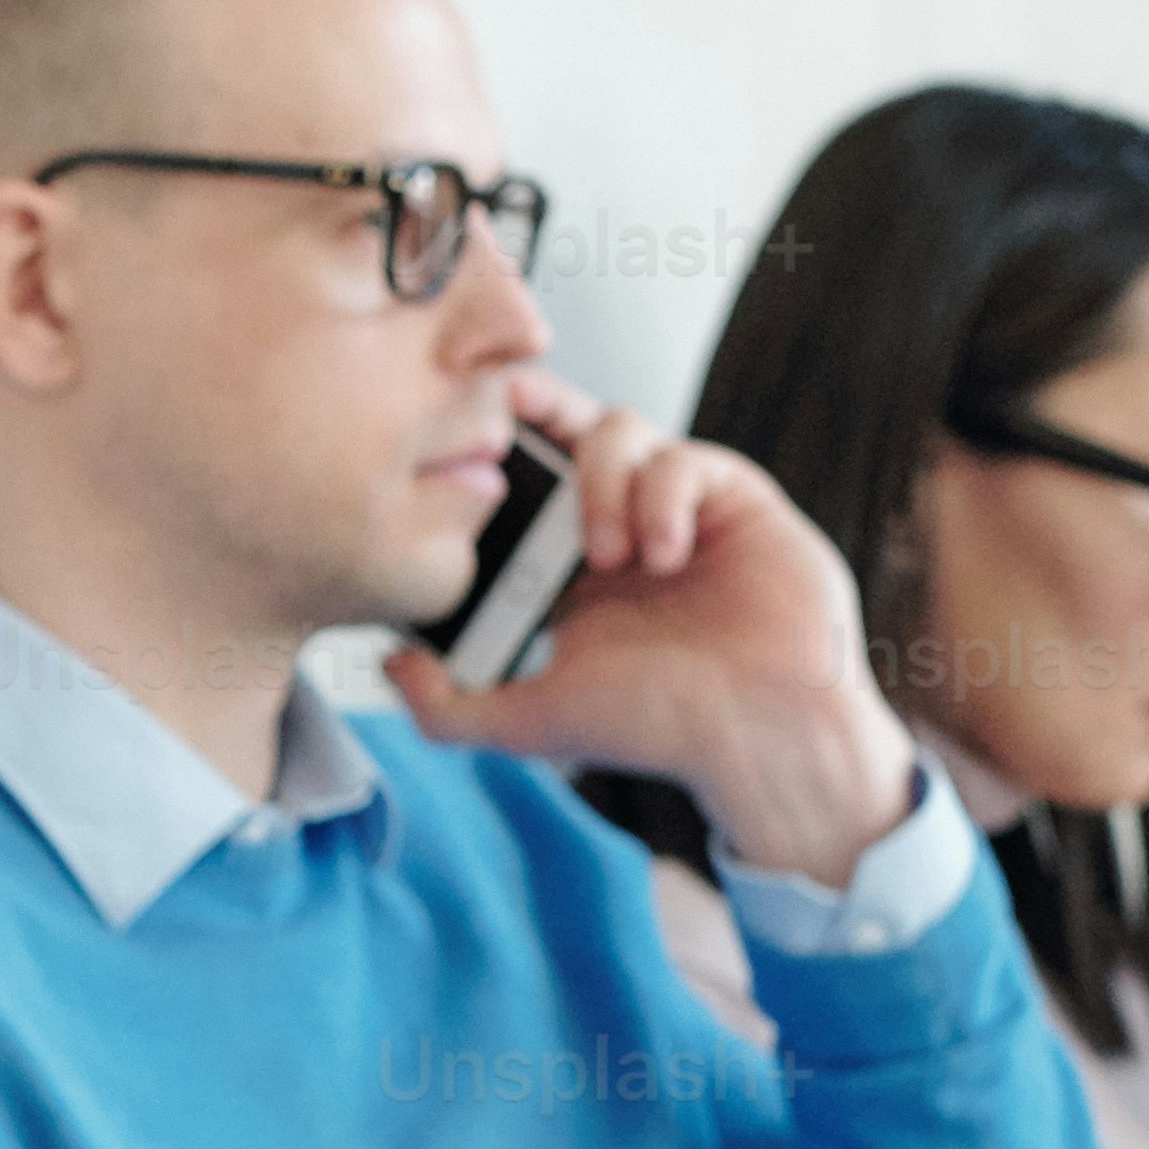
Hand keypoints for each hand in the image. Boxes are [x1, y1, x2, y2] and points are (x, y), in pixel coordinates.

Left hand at [378, 375, 924, 880]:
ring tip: (606, 557)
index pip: (509, 478)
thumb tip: (387, 663)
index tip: (448, 453)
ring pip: (616, 426)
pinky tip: (666, 555)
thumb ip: (446, 705)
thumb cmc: (656, 727)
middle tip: (500, 427)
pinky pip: (682, 456)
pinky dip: (663, 495)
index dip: (481, 454)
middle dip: (526, 414)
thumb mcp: (530, 721)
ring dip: (599, 480)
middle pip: (558, 424)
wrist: (761, 734)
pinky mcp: (730, 495)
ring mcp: (673, 503)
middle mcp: (613, 522)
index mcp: (560, 563)